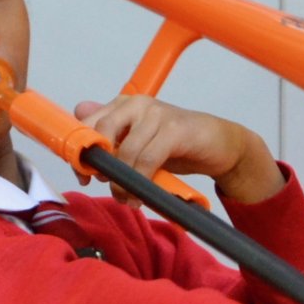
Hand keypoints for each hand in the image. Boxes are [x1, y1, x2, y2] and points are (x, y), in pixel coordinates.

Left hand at [73, 95, 285, 204]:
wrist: (222, 146)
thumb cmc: (180, 145)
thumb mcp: (140, 145)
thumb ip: (114, 140)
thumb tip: (81, 128)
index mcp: (124, 105)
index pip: (88, 123)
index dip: (80, 152)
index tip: (82, 176)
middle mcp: (137, 104)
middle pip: (101, 133)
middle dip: (100, 165)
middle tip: (106, 185)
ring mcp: (156, 114)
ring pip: (125, 151)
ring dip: (123, 182)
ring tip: (128, 198)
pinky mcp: (174, 129)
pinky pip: (147, 158)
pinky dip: (141, 181)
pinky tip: (142, 194)